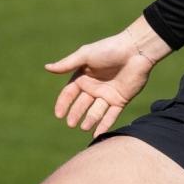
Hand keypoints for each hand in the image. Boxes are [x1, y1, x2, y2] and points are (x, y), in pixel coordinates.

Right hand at [45, 26, 163, 137]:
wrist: (136, 51)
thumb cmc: (109, 49)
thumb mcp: (86, 55)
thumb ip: (68, 64)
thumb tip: (47, 67)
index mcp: (84, 77)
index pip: (70, 93)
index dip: (63, 104)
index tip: (59, 115)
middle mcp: (94, 87)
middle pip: (82, 104)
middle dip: (76, 114)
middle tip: (71, 124)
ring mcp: (107, 95)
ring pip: (96, 111)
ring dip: (90, 120)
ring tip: (84, 127)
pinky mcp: (120, 100)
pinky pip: (111, 115)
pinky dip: (105, 124)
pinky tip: (97, 134)